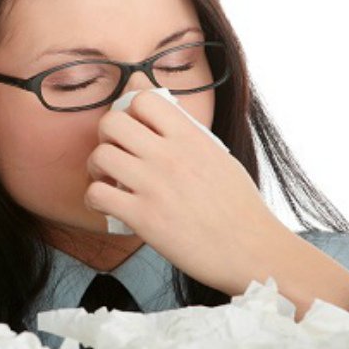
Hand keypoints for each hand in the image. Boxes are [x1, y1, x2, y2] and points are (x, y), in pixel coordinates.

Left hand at [84, 90, 291, 295]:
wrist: (252, 250)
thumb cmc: (238, 206)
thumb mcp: (218, 156)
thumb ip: (185, 132)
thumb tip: (159, 109)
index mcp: (190, 137)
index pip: (143, 98)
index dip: (131, 112)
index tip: (136, 131)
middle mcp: (170, 156)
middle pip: (111, 122)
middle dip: (106, 137)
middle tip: (117, 153)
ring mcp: (155, 185)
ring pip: (100, 156)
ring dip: (97, 168)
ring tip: (110, 180)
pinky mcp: (144, 218)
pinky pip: (97, 195)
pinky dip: (96, 199)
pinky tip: (110, 205)